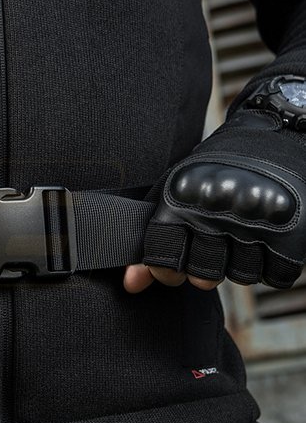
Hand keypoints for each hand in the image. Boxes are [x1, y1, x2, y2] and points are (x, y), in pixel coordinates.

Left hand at [125, 108, 305, 292]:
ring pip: (240, 277)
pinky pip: (274, 276)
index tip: (171, 260)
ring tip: (239, 236)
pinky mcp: (290, 231)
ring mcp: (255, 220)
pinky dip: (270, 265)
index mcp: (181, 198)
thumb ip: (153, 240)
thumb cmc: (213, 172)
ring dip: (239, 264)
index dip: (163, 267)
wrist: (271, 137)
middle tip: (210, 248)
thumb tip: (132, 285)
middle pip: (202, 275)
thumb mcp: (175, 195)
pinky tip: (263, 239)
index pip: (162, 258)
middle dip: (203, 269)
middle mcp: (216, 209)